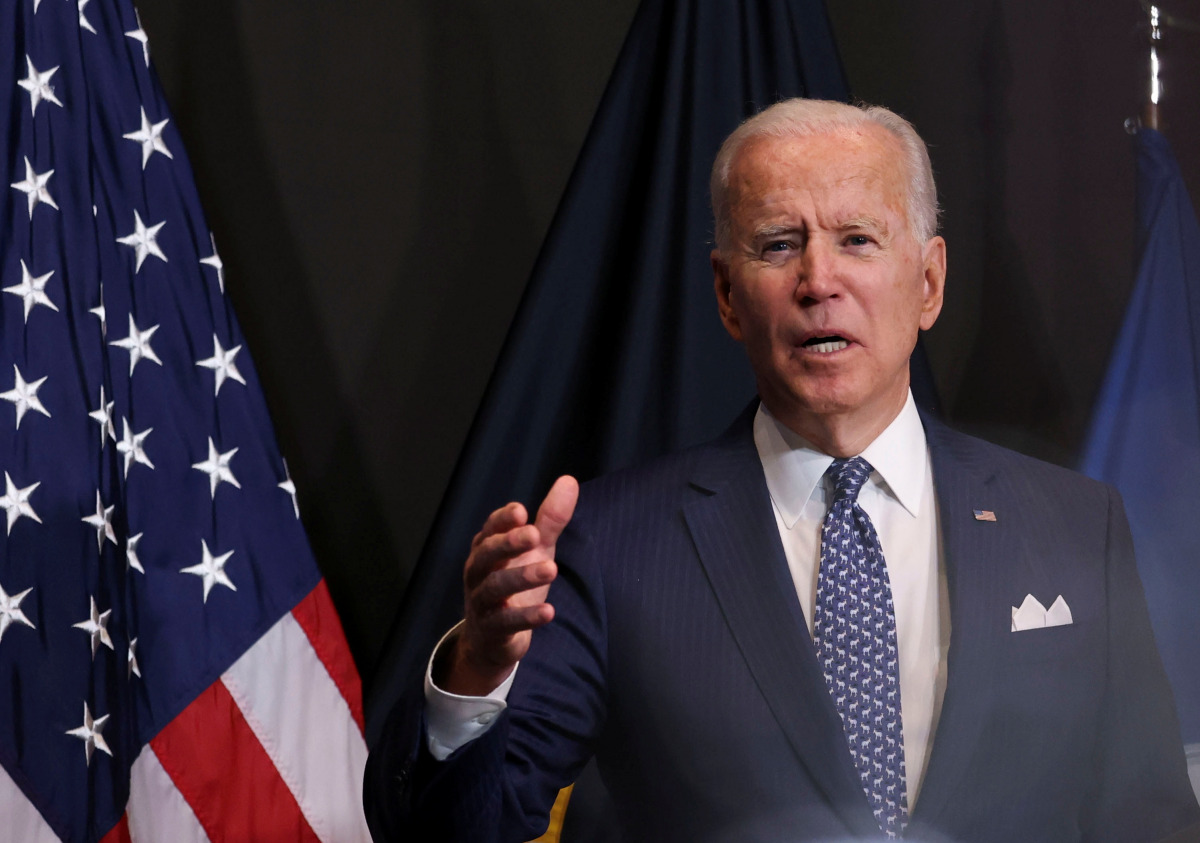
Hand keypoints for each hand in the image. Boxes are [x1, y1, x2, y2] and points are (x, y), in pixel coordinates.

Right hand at [439, 475, 578, 695]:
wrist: (493, 639)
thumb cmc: (514, 584)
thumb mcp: (535, 551)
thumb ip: (549, 520)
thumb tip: (569, 481)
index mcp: (487, 550)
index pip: (490, 529)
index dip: (503, 520)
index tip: (522, 511)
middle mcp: (478, 573)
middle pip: (487, 554)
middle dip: (509, 543)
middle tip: (534, 535)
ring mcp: (482, 602)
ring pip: (495, 587)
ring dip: (522, 577)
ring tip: (551, 570)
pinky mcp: (492, 630)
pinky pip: (506, 622)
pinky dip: (526, 616)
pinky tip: (549, 612)